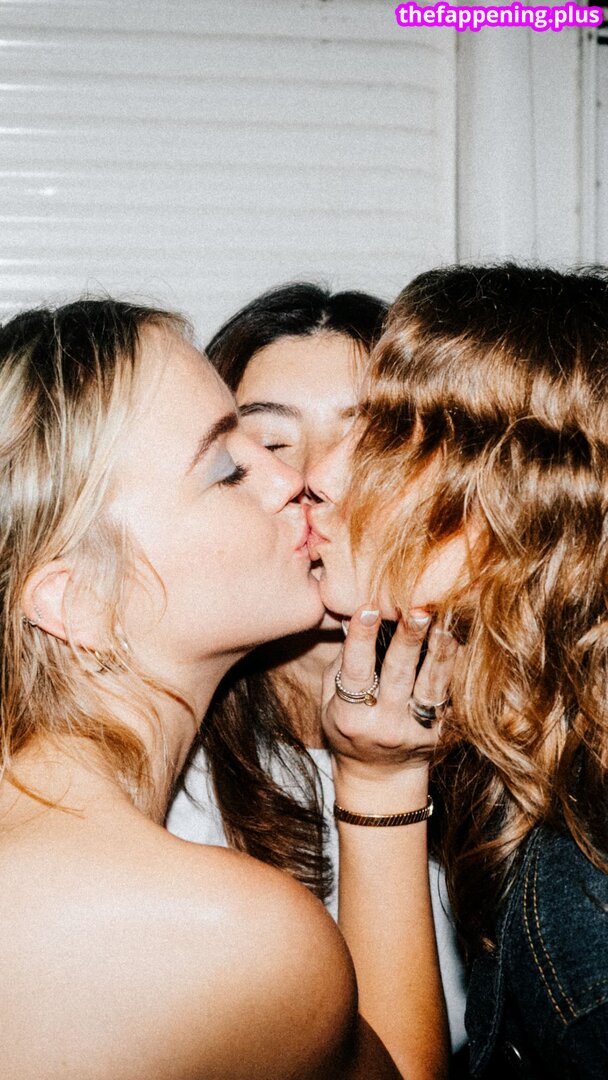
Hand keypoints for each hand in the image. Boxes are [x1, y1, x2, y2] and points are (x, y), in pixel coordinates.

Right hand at [322, 606, 457, 796]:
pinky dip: (455, 668)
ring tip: (445, 621)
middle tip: (417, 609)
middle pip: (399, 675)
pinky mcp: (441, 734)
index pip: (356, 672)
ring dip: (440, 650)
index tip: (369, 607)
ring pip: (432, 685)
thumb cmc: (350, 729)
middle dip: (409, 639)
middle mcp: (385, 725)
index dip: (361, 639)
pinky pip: (451, 696)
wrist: (381, 777)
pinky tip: (460, 642)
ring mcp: (416, 731)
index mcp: (351, 717)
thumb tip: (356, 618)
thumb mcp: (330, 704)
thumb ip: (341, 664)